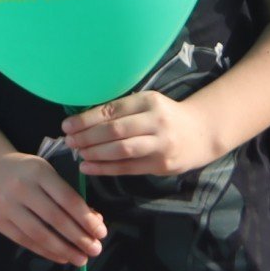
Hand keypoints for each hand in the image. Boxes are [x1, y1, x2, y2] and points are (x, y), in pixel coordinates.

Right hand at [0, 151, 105, 266]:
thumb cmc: (24, 171)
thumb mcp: (46, 173)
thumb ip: (67, 194)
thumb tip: (92, 222)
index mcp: (38, 171)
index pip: (67, 198)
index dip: (86, 218)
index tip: (101, 232)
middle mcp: (21, 188)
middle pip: (55, 218)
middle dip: (79, 237)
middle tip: (95, 250)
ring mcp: (6, 205)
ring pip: (40, 234)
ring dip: (64, 250)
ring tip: (80, 259)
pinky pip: (25, 241)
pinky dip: (46, 251)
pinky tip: (61, 256)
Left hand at [63, 92, 221, 177]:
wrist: (202, 133)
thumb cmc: (166, 116)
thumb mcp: (148, 104)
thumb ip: (122, 110)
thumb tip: (84, 120)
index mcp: (149, 101)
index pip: (112, 110)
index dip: (86, 119)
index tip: (67, 125)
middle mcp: (156, 122)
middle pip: (115, 131)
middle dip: (88, 137)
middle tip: (69, 142)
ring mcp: (160, 145)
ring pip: (122, 150)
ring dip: (95, 153)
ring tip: (78, 154)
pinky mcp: (161, 165)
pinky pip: (128, 168)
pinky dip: (105, 169)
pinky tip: (89, 167)